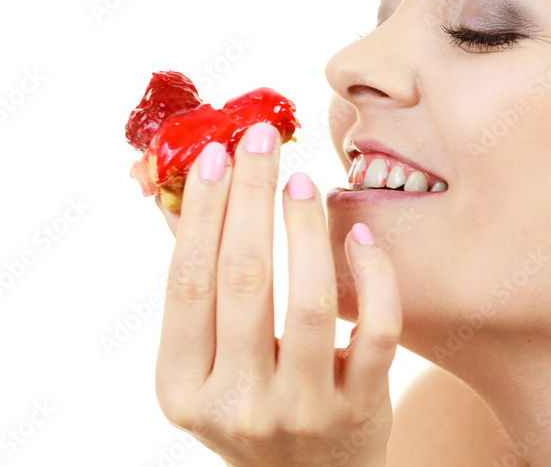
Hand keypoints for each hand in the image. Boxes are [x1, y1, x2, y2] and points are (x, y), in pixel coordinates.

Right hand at [154, 123, 400, 466]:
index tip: (214, 152)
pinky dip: (374, 276)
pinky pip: (376, 331)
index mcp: (182, 387)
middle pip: (245, 281)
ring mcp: (302, 412)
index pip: (187, 282)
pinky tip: (361, 235)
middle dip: (252, 197)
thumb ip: (195, 283)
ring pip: (311, 303)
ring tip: (303, 182)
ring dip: (307, 229)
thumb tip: (173, 188)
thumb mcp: (206, 362)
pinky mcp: (360, 409)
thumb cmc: (251, 401)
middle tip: (261, 138)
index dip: (200, 211)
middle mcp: (236, 405)